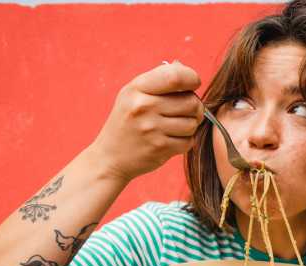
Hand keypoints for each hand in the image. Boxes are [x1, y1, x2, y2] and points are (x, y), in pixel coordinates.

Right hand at [91, 60, 203, 181]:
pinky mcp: (159, 148)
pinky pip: (189, 141)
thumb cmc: (127, 121)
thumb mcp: (133, 94)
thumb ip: (158, 79)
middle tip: (187, 111)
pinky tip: (172, 139)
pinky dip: (185, 141)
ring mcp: (151, 129)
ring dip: (191, 125)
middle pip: (191, 101)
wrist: (110, 157)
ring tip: (178, 126)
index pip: (176, 76)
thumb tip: (183, 68)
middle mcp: (143, 106)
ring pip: (192, 123)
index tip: (193, 85)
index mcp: (137, 88)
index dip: (192, 78)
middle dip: (195, 106)